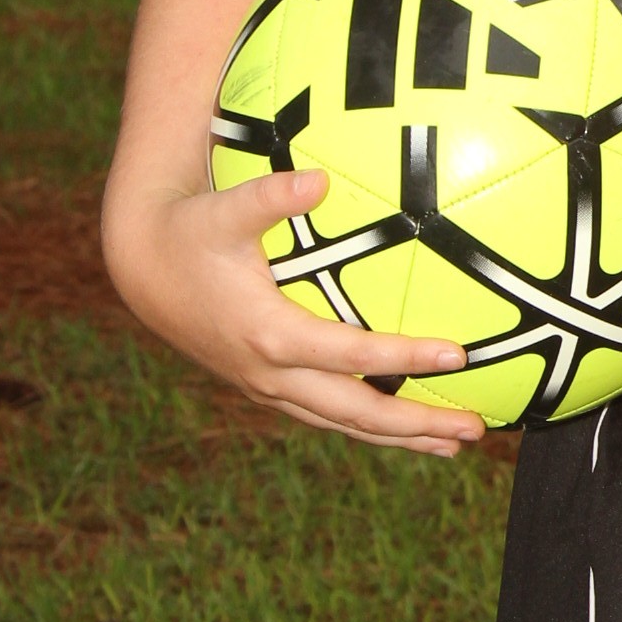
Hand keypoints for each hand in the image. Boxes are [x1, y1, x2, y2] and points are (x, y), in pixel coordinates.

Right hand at [103, 165, 487, 455]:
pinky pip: (327, 415)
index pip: (354, 357)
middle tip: (476, 428)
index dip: (407, 358)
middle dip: (418, 424)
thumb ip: (273, 196)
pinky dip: (369, 426)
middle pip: (357, 413)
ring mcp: (269, 388)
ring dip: (401, 437)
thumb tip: (320, 177)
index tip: (459, 355)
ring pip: (344, 424)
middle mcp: (272, 374)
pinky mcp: (267, 388)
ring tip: (455, 444)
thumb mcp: (226, 210)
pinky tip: (406, 427)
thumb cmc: (192, 232)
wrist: (145, 271)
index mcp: (271, 336)